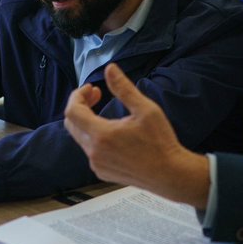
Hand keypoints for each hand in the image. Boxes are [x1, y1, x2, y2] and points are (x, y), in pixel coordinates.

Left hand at [64, 62, 210, 207]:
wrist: (170, 174)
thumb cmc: (160, 142)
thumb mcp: (145, 109)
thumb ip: (124, 88)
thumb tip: (110, 68)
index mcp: (101, 135)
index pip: (72, 111)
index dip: (78, 95)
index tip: (92, 88)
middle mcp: (94, 152)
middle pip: (72, 124)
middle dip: (80, 105)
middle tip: (97, 94)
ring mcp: (97, 164)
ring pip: (80, 137)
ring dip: (87, 121)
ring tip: (105, 112)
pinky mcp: (102, 172)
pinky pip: (89, 150)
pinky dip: (94, 136)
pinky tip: (112, 132)